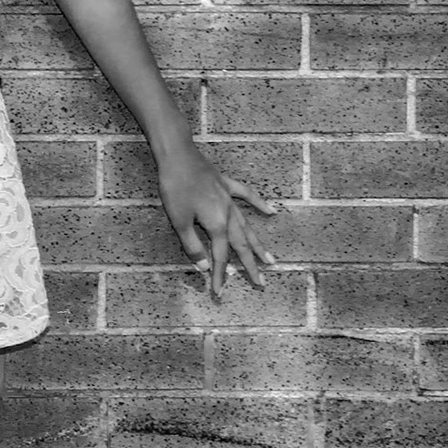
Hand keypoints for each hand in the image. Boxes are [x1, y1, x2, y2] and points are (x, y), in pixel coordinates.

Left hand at [156, 144, 279, 297]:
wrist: (178, 154)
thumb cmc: (175, 187)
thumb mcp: (179, 221)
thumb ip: (192, 246)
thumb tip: (204, 267)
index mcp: (217, 225)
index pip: (219, 257)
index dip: (218, 276)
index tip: (218, 293)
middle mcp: (228, 214)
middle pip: (241, 245)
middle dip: (250, 266)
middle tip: (261, 283)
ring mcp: (229, 199)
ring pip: (247, 226)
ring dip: (258, 244)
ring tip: (271, 259)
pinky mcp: (225, 185)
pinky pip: (246, 196)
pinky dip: (259, 204)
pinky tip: (270, 212)